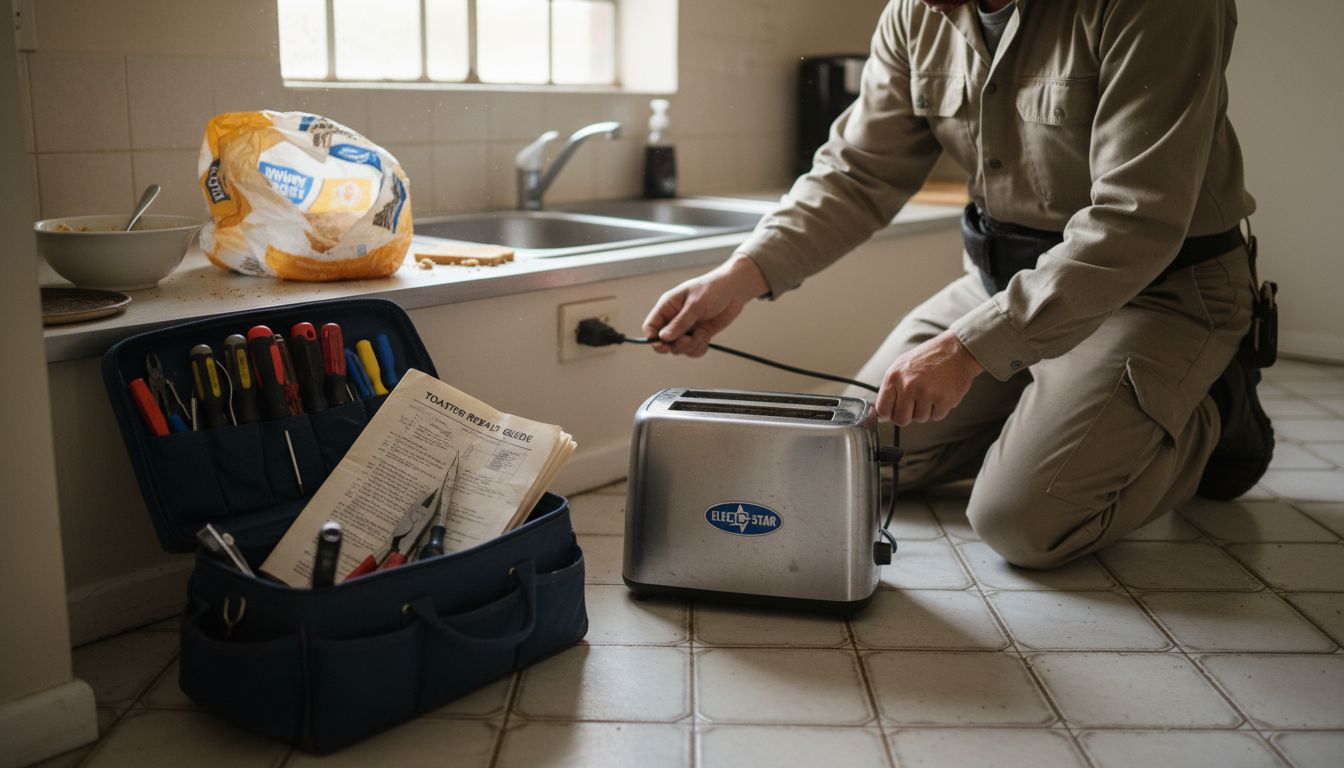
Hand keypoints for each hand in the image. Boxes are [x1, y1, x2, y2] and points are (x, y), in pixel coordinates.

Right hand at [642, 258, 768, 356]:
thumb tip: (663, 337)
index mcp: (667, 307)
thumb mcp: (695, 305)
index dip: (653, 339)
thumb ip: (680, 323)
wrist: (736, 289)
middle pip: (664, 342)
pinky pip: (693, 350)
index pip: (651, 327)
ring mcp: (687, 328)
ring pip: (679, 348)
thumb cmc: (713, 288)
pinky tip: (706, 338)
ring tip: (702, 334)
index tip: (663, 345)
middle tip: (689, 339)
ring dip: (691, 346)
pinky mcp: (699, 334)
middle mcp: (674, 319)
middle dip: (677, 344)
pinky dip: (699, 348)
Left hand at [876, 330, 983, 425]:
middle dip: (908, 416)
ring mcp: (926, 393)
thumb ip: (891, 387)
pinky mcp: (944, 400)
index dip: (889, 414)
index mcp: (894, 376)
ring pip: (920, 419)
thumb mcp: (902, 365)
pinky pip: (936, 417)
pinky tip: (941, 394)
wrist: (957, 350)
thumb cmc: (929, 357)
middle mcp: (908, 386)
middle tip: (916, 404)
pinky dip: (940, 409)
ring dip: (926, 410)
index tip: (895, 412)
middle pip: (901, 419)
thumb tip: (881, 412)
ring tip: (931, 392)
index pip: (882, 409)